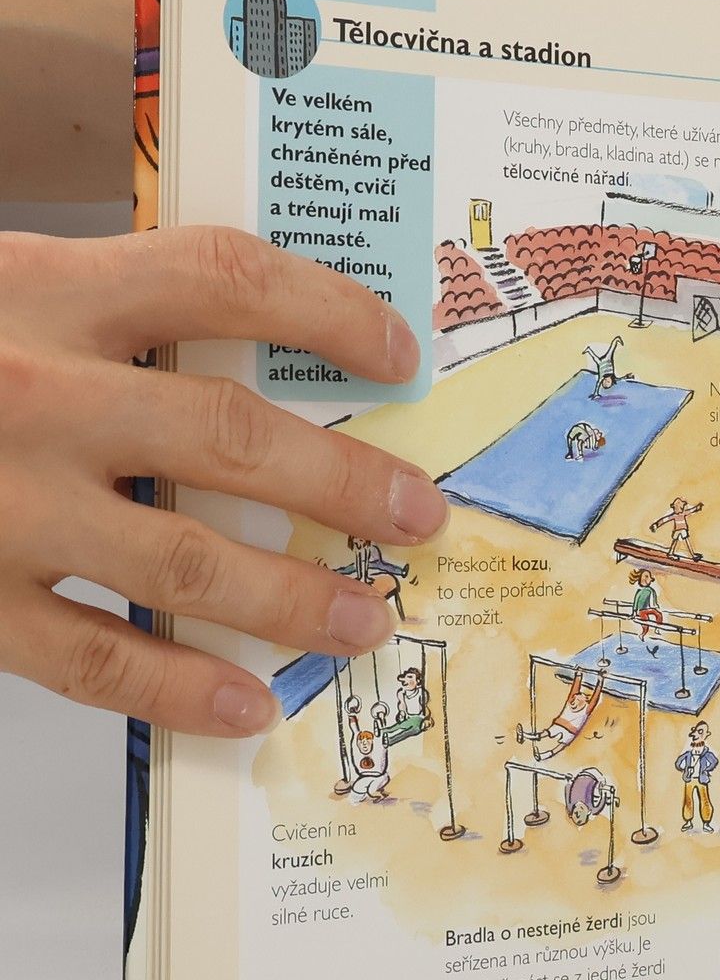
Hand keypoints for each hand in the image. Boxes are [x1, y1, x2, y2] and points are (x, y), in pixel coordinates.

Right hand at [0, 228, 446, 735]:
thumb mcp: (9, 291)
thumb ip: (115, 315)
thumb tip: (268, 359)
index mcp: (47, 290)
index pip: (222, 277)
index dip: (328, 310)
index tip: (399, 351)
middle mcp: (33, 393)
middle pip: (230, 435)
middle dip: (345, 483)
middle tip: (418, 515)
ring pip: (179, 562)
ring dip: (290, 598)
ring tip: (362, 619)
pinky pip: (85, 656)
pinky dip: (174, 687)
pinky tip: (245, 703)